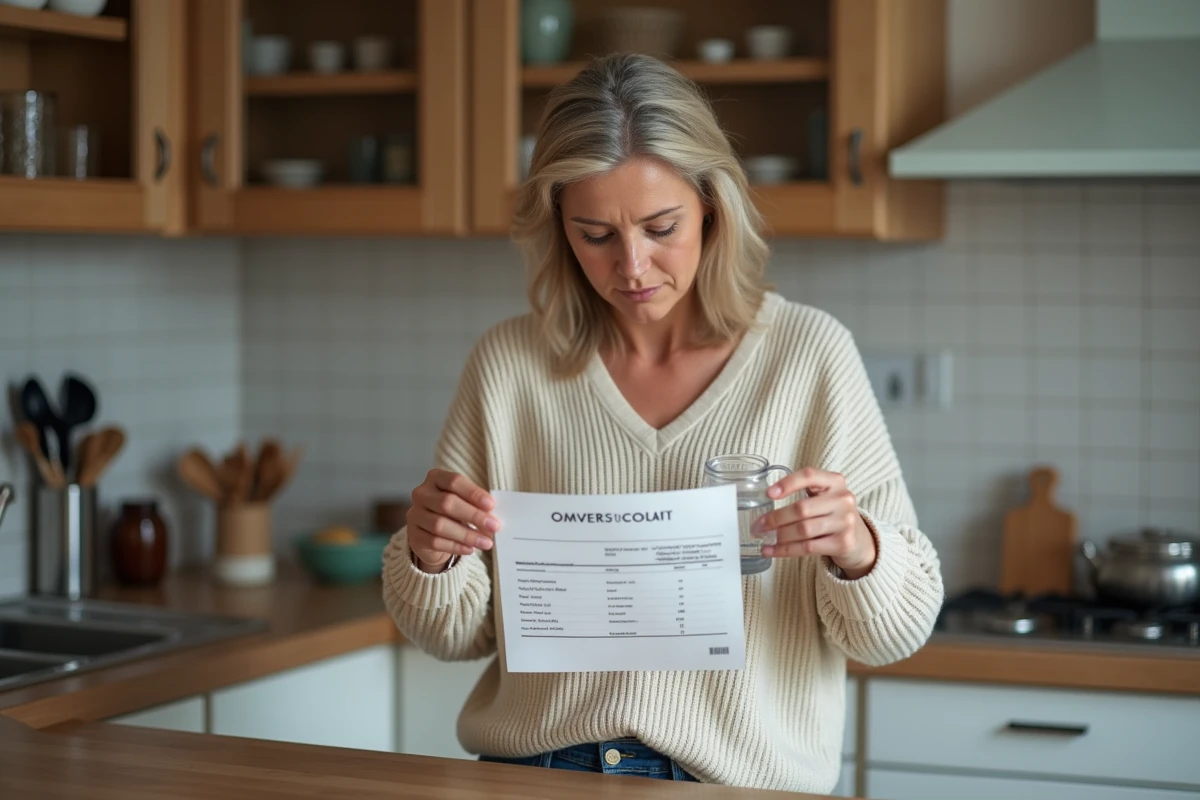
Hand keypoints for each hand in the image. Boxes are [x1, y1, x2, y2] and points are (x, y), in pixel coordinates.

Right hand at [407, 470, 498, 573]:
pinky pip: (434, 542)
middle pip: (447, 503)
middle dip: (473, 515)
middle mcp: (421, 494)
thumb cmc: (453, 513)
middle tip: (494, 526)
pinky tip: (470, 549)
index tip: (491, 505)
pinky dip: (455, 546)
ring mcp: (414, 514)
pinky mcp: (413, 535)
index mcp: (435, 478)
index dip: (473, 493)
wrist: (432, 534)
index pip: (454, 481)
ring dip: (467, 535)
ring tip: (486, 542)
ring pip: (440, 525)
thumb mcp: (465, 503)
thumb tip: (492, 517)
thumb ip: (477, 506)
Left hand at [752, 467, 876, 579]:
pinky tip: (771, 550)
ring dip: (779, 536)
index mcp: (835, 482)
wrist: (860, 541)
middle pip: (801, 508)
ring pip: (803, 530)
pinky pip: (807, 547)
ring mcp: (845, 522)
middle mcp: (843, 499)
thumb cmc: (833, 515)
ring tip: (764, 538)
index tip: (769, 494)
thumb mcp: (825, 497)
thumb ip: (803, 493)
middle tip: (757, 525)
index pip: (809, 475)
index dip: (787, 483)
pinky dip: (785, 550)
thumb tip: (767, 501)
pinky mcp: (843, 543)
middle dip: (775, 518)